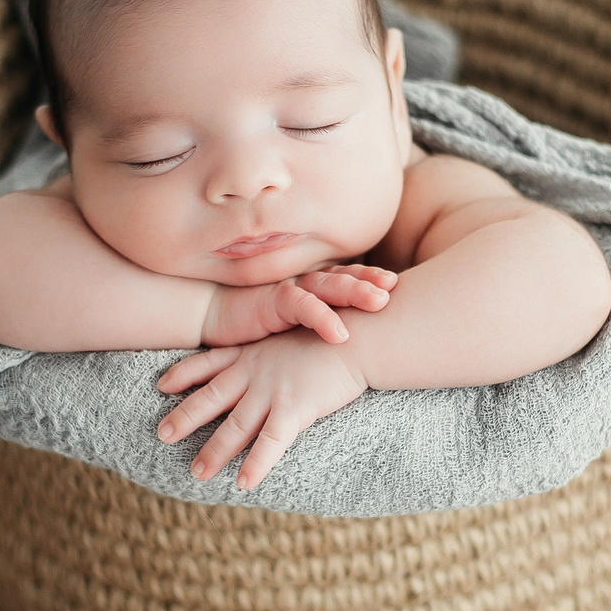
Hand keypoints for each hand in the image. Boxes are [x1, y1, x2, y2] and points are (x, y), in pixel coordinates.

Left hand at [157, 331, 372, 488]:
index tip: (162, 384)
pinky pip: (270, 442)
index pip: (209, 362)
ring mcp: (272, 390)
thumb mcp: (296, 332)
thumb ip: (281, 350)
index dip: (184, 374)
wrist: (361, 332)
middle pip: (211, 398)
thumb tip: (278, 359)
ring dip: (214, 451)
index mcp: (254, 352)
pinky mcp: (295, 408)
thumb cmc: (337, 330)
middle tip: (162, 434)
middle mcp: (255, 371)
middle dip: (184, 417)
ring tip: (197, 472)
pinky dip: (255, 464)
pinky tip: (244, 484)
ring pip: (234, 426)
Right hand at [200, 265, 394, 346]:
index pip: (347, 276)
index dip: (372, 277)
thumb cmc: (255, 319)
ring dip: (355, 293)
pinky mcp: (271, 301)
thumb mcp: (293, 321)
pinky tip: (341, 333)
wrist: (212, 314)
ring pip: (328, 286)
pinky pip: (302, 307)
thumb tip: (356, 333)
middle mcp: (304, 282)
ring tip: (380, 303)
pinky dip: (322, 318)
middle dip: (371, 280)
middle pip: (344, 276)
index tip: (398, 285)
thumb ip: (319, 318)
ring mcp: (289, 288)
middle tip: (396, 287)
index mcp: (312, 284)